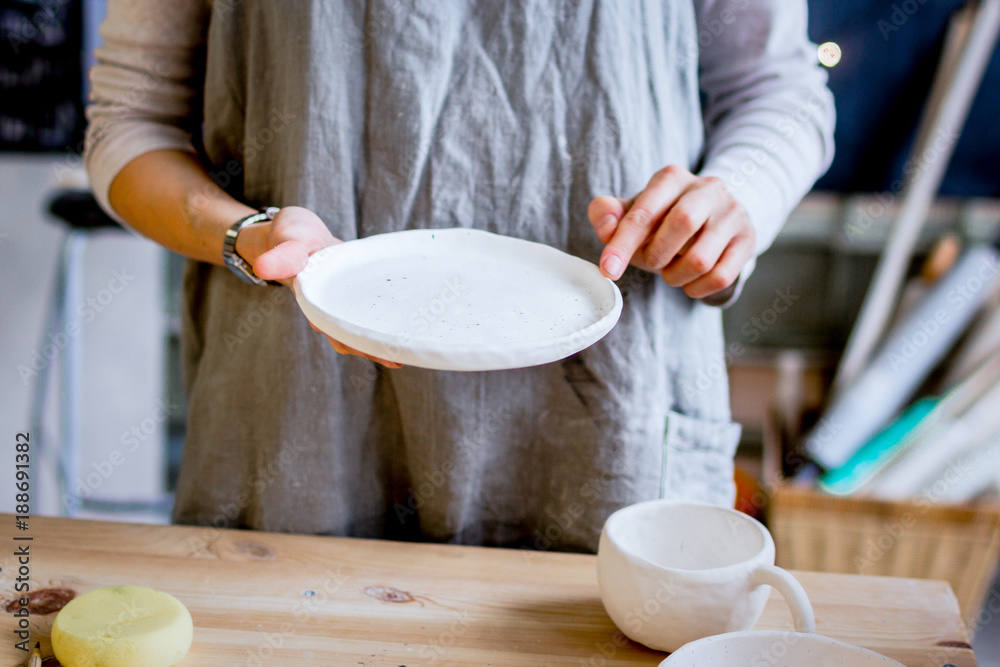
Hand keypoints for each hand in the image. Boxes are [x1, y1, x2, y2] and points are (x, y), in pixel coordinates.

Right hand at [235, 206, 402, 367]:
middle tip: (398, 358)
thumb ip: (282, 253)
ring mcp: (342, 304)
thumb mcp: (288, 238)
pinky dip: (384, 321)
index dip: (347, 336)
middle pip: (348, 336)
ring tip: (407, 351)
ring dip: (379, 341)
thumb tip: (263, 267)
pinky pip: (369, 313)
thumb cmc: (292, 235)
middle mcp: (327, 308)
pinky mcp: (356, 297)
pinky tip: (407, 327)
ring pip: (360, 329)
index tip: (368, 347)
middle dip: (370, 347)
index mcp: (312, 300)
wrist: (298, 233)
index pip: (329, 324)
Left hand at [587, 165, 754, 300]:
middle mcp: (708, 188)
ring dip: (675, 276)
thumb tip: (606, 227)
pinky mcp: (747, 239)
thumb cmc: (662, 219)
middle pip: (683, 224)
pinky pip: (721, 276)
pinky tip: (689, 281)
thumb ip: (607, 214)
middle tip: (651, 262)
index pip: (645, 211)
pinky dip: (697, 288)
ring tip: (670, 271)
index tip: (608, 270)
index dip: (622, 244)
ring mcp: (733, 213)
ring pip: (701, 259)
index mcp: (672, 178)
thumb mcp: (632, 212)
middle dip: (657, 255)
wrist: (711, 218)